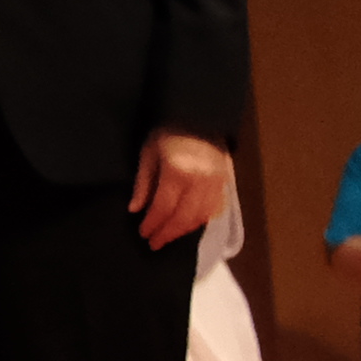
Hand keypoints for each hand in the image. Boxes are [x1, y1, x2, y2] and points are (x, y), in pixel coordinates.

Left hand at [129, 129, 232, 246]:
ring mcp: (216, 183)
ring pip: (201, 217)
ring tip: (168, 236)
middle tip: (154, 243)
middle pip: (184, 217)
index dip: (153, 223)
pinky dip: (200, 221)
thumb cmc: (167, 132)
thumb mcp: (148, 152)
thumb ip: (144, 182)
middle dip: (168, 233)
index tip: (143, 233)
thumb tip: (135, 210)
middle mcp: (200, 180)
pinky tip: (188, 225)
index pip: (164, 207)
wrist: (200, 117)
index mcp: (178, 171)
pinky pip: (214, 209)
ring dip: (183, 230)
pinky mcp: (225, 183)